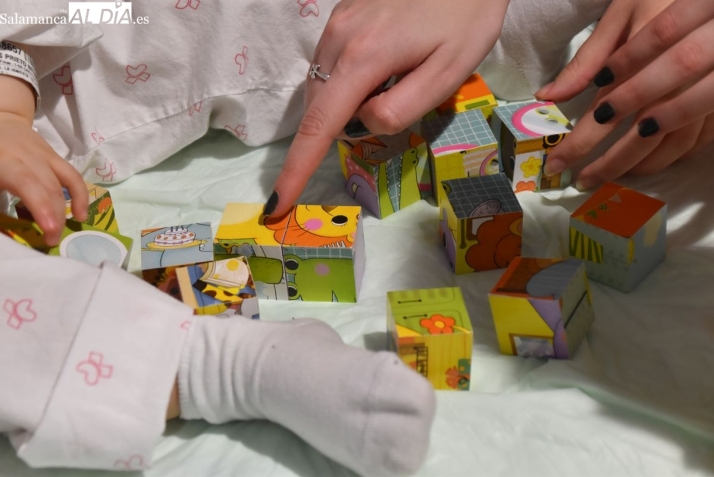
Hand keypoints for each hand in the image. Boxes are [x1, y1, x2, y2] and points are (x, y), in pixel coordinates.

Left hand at [0, 113, 87, 245]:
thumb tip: (4, 230)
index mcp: (5, 162)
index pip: (27, 183)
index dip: (41, 207)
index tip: (49, 232)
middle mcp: (27, 157)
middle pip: (49, 187)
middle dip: (54, 216)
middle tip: (51, 241)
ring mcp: (45, 156)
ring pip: (65, 181)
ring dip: (70, 207)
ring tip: (69, 229)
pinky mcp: (55, 158)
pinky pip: (73, 176)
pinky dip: (80, 195)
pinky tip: (80, 214)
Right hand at [265, 0, 509, 215]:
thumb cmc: (466, 20)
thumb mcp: (448, 73)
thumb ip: (400, 109)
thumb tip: (362, 124)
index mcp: (364, 59)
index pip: (320, 128)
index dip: (297, 170)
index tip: (276, 204)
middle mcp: (338, 38)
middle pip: (318, 109)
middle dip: (341, 129)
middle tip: (395, 106)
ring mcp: (336, 22)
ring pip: (322, 87)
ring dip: (345, 104)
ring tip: (395, 80)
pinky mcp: (341, 13)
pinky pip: (330, 64)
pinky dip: (347, 81)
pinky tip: (385, 65)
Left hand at [536, 0, 713, 188]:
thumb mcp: (620, 15)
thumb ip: (586, 60)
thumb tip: (547, 96)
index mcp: (647, 58)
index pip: (604, 112)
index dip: (579, 143)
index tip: (556, 164)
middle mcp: (680, 78)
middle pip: (640, 137)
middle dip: (608, 165)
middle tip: (583, 180)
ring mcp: (707, 89)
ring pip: (674, 143)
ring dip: (641, 165)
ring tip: (614, 174)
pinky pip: (699, 138)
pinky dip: (675, 154)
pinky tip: (652, 158)